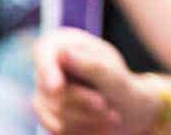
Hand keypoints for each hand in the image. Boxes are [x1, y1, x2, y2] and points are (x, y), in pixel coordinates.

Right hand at [33, 28, 158, 133]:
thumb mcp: (114, 76)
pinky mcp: (44, 112)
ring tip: (113, 118)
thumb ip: (91, 65)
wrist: (127, 111)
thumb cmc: (122, 86)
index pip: (45, 50)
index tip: (57, 88)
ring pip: (52, 110)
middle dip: (82, 101)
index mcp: (66, 43)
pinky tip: (101, 127)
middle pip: (51, 88)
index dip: (47, 69)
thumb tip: (64, 53)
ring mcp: (43, 89)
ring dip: (86, 118)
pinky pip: (54, 127)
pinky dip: (80, 129)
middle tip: (106, 106)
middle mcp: (50, 65)